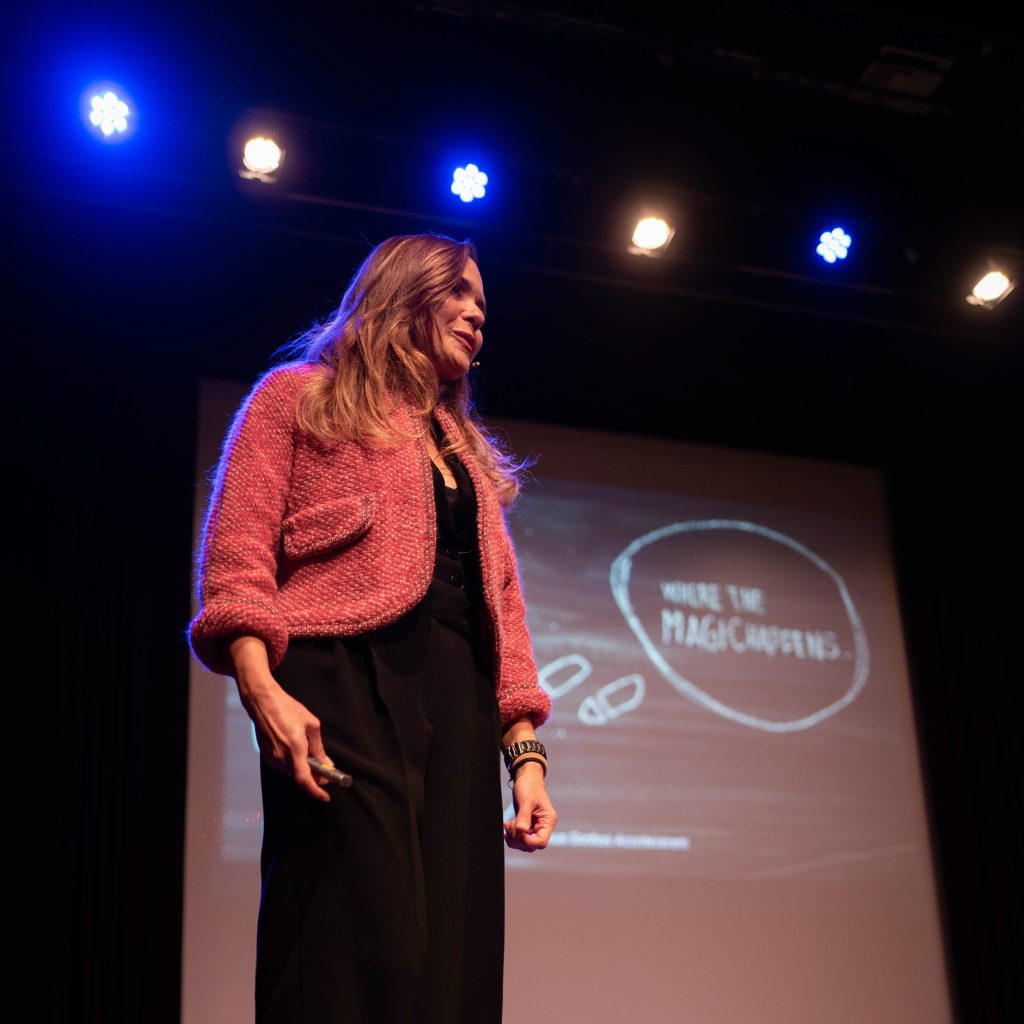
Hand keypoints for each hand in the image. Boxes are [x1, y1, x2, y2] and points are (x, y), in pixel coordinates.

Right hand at [230, 636, 330, 802]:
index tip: (324, 797)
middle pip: (299, 777)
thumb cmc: (287, 709)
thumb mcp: (311, 725)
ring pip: (291, 771)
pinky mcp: (266, 756)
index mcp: (295, 749)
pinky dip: (293, 763)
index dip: (315, 791)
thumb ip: (318, 747)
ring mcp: (272, 758)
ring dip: (302, 768)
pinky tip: (296, 749)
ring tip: (309, 753)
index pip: (304, 780)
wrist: (263, 703)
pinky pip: (283, 765)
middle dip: (313, 777)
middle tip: (323, 770)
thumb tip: (325, 763)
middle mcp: (281, 757)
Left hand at [503, 763, 556, 851]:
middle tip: (509, 826)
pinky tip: (507, 827)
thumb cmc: (529, 786)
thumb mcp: (526, 800)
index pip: (541, 841)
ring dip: (515, 838)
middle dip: (519, 839)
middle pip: (532, 845)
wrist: (526, 777)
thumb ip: (524, 817)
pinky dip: (513, 835)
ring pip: (526, 844)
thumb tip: (521, 831)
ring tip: (507, 825)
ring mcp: (536, 827)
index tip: (518, 831)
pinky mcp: (528, 826)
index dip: (528, 841)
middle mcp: (544, 826)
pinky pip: (521, 838)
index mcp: (548, 820)